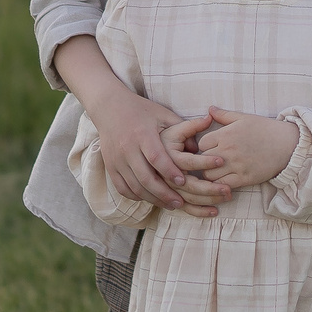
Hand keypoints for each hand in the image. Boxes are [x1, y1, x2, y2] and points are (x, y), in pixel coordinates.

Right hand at [58, 34, 223, 214]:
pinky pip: (123, 188)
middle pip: (145, 177)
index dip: (170, 171)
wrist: (110, 107)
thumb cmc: (142, 111)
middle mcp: (127, 148)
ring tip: (170, 205)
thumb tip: (201, 144)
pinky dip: (137, 196)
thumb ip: (184, 128)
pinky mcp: (110, 166)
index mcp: (142, 134)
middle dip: (164, 193)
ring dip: (153, 198)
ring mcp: (116, 159)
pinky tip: (151, 199)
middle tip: (181, 202)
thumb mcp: (163, 114)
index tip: (184, 182)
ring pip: (134, 186)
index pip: (156, 156)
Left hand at [187, 106, 301, 196]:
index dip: (203, 147)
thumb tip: (209, 109)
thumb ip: (224, 115)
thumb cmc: (266, 129)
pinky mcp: (245, 178)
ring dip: (210, 174)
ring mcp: (236, 166)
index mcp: (226, 134)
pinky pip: (223, 185)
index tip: (210, 149)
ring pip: (209, 176)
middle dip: (203, 162)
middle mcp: (229, 150)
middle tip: (209, 162)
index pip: (201, 144)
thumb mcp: (244, 118)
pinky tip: (225, 180)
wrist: (288, 144)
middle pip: (202, 160)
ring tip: (217, 172)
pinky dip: (220, 184)